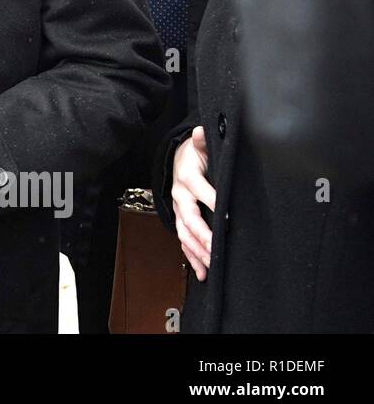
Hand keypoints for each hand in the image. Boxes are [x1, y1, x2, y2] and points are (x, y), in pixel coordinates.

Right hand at [172, 126, 215, 280]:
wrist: (176, 161)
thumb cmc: (193, 155)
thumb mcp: (199, 144)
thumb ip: (202, 140)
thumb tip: (202, 131)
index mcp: (187, 176)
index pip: (200, 190)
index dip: (212, 202)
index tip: (227, 215)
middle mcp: (180, 196)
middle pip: (189, 218)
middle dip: (203, 235)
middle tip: (216, 248)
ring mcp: (179, 210)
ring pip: (184, 233)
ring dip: (196, 250)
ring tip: (209, 265)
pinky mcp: (181, 221)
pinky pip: (184, 241)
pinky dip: (192, 257)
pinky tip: (202, 271)